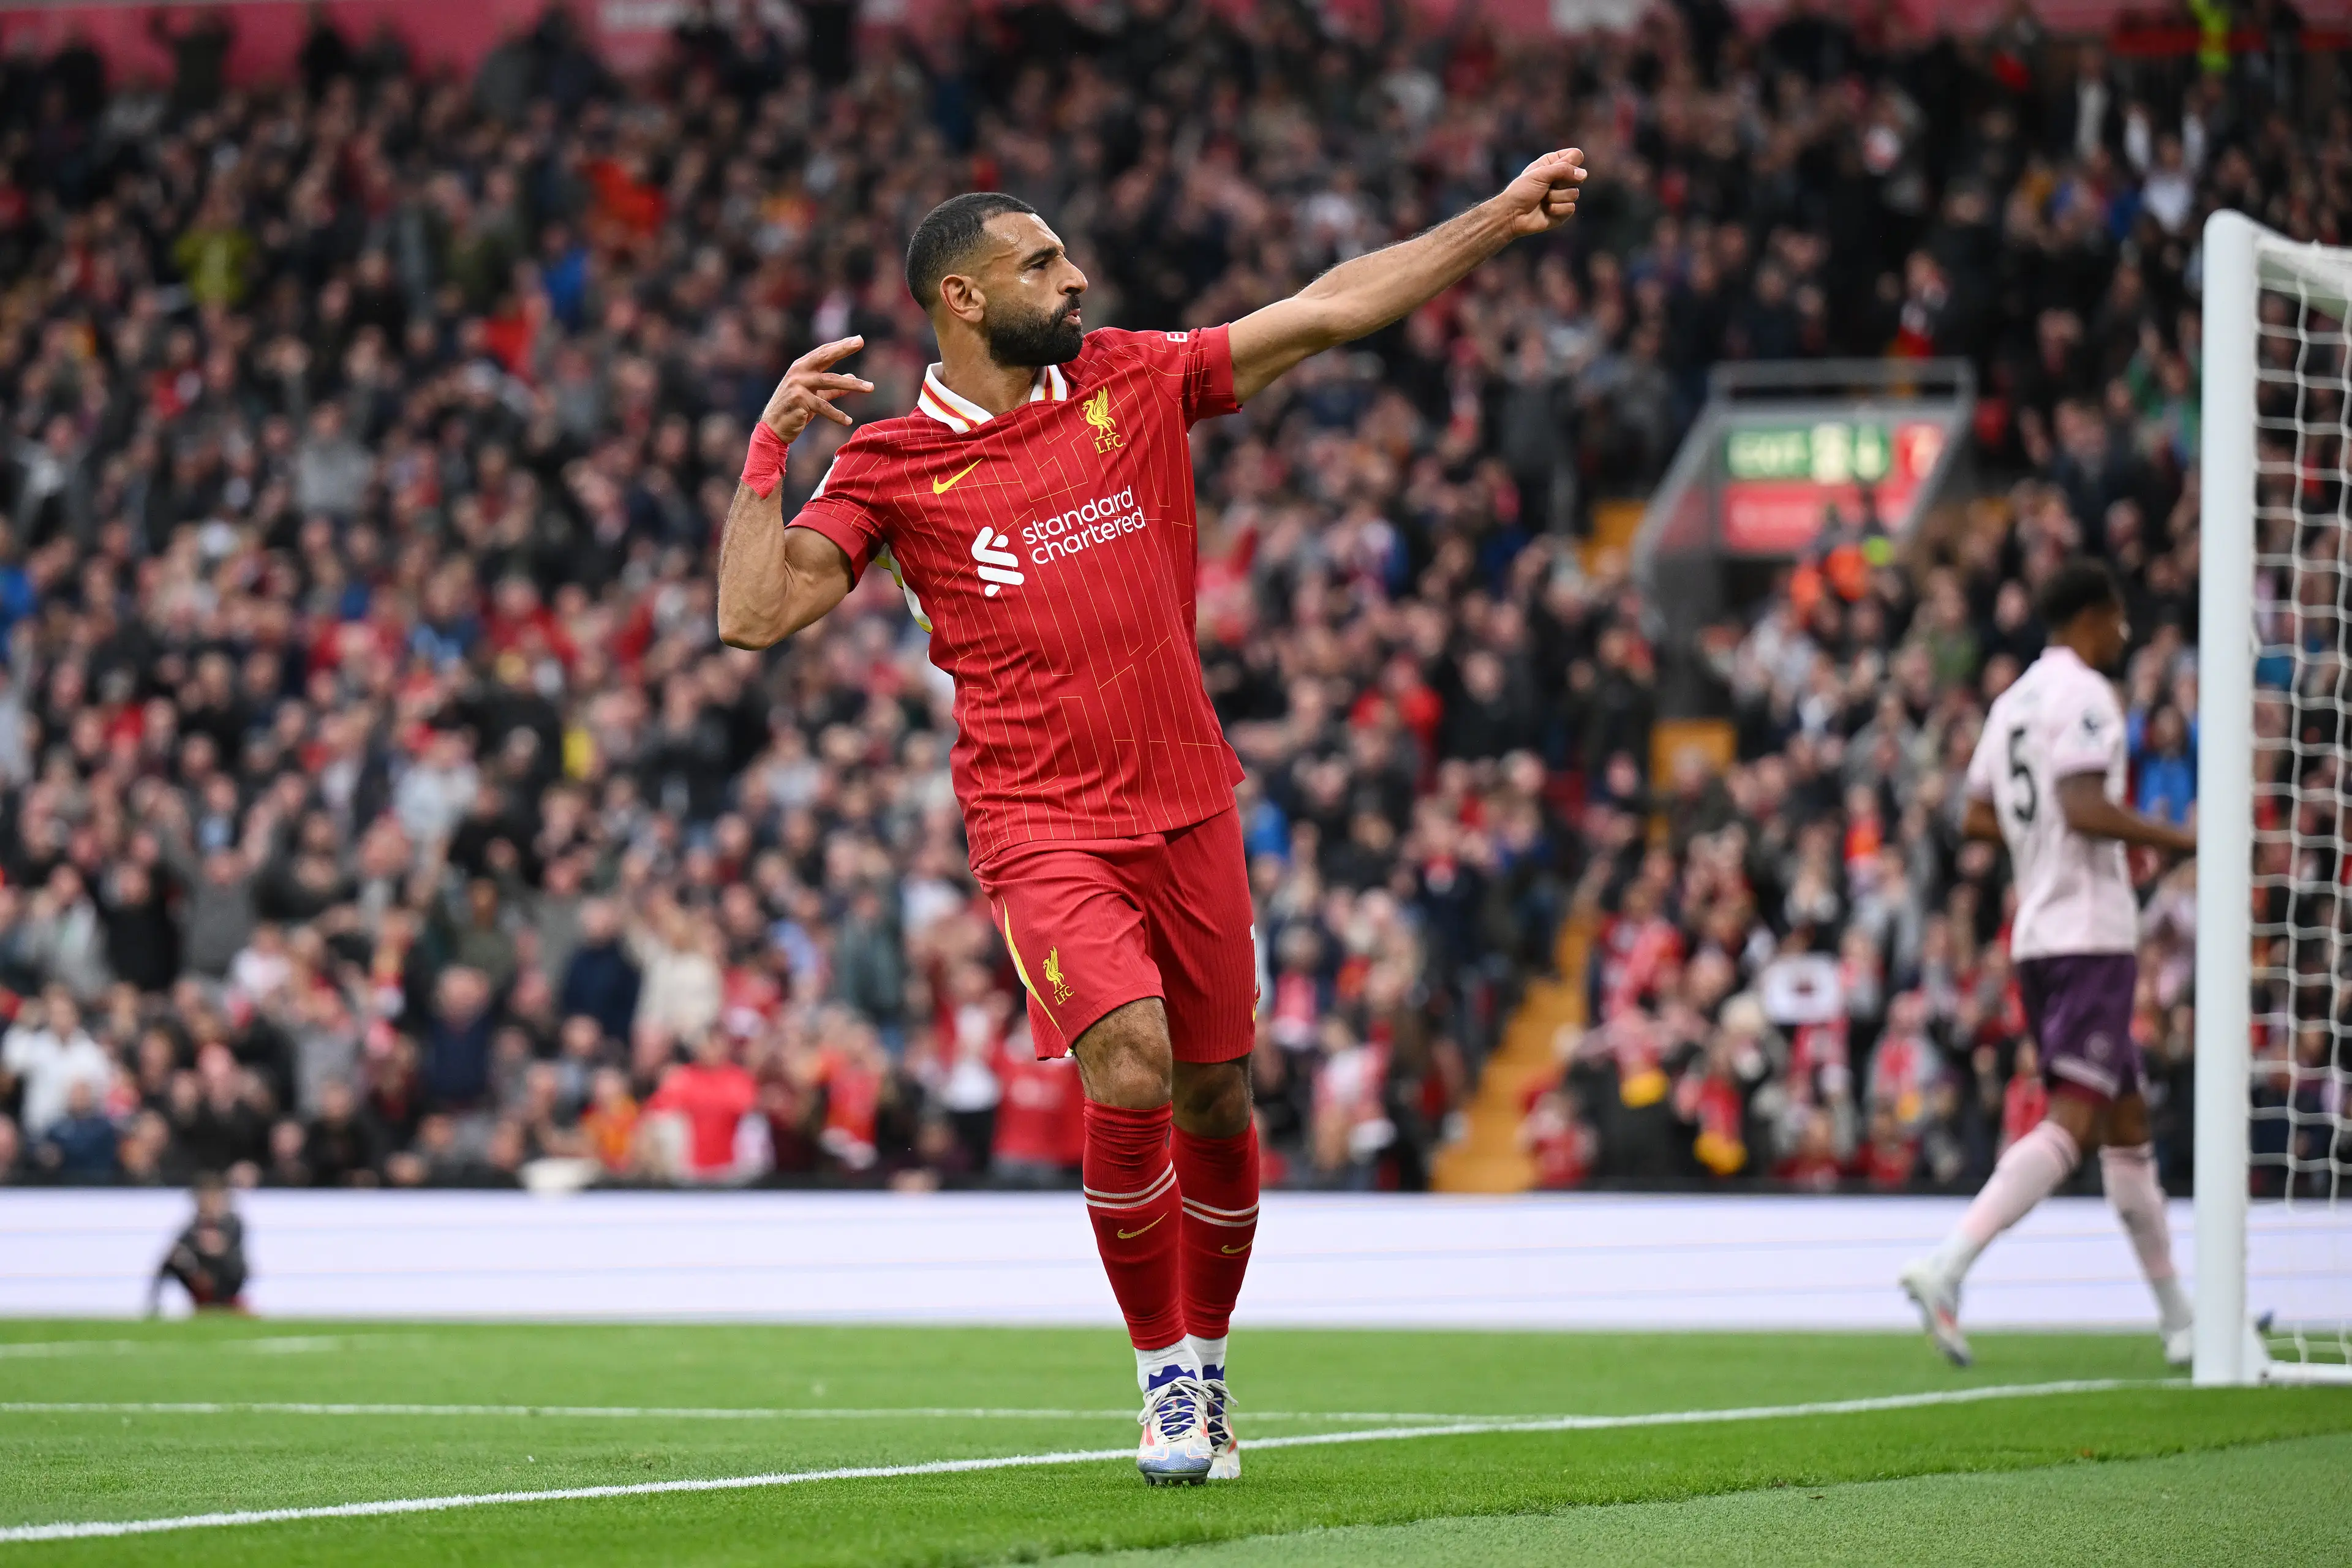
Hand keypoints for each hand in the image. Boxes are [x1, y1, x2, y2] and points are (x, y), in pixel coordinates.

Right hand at [758, 336, 872, 442]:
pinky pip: (824, 407)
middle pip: (825, 357)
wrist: (773, 428)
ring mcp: (798, 385)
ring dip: (852, 385)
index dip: (841, 345)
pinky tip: (848, 421)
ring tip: (870, 388)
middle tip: (860, 341)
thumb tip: (853, 377)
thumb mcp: (815, 396)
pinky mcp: (799, 401)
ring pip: (830, 381)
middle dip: (843, 348)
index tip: (858, 339)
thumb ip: (833, 388)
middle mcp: (798, 372)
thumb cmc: (795, 410)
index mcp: (801, 367)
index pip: (823, 352)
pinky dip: (837, 415)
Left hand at [1494, 148, 1587, 237]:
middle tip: (1545, 186)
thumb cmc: (1522, 191)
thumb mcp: (1541, 174)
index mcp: (1554, 164)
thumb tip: (1583, 174)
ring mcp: (1563, 195)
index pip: (1575, 156)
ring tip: (1543, 199)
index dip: (1571, 162)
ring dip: (1556, 197)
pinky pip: (1570, 208)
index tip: (1556, 167)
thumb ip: (1563, 169)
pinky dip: (1556, 209)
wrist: (1512, 215)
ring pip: (1574, 193)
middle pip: (1579, 175)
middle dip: (1561, 182)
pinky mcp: (1564, 211)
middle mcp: (1561, 178)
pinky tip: (1545, 210)